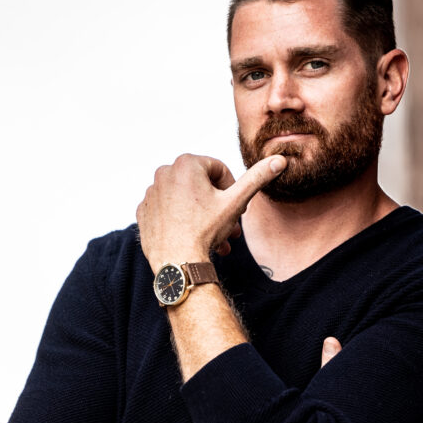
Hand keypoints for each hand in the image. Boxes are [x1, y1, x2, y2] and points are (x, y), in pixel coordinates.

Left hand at [136, 153, 286, 274]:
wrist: (176, 262)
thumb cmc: (204, 231)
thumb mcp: (235, 203)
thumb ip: (256, 179)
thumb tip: (278, 160)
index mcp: (186, 163)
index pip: (219, 170)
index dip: (231, 190)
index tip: (235, 208)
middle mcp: (164, 172)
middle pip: (202, 186)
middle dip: (218, 206)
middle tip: (230, 226)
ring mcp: (152, 192)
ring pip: (186, 199)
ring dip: (203, 216)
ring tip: (215, 237)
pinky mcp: (144, 211)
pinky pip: (169, 211)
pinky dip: (181, 220)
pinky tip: (191, 236)